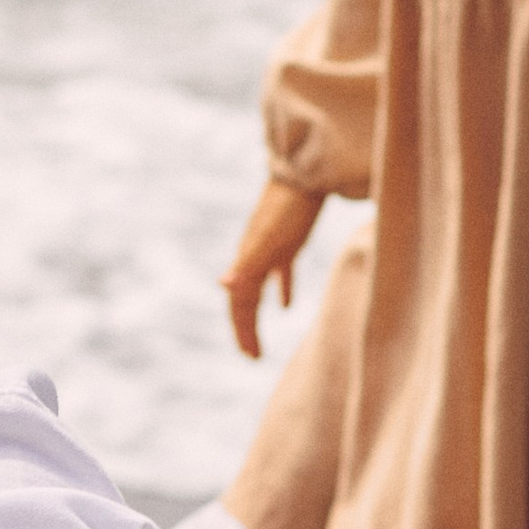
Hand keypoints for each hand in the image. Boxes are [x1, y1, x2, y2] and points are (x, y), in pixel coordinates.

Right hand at [221, 178, 323, 358]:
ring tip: (260, 337)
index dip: (243, 329)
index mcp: (248, 261)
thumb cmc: (289, 208)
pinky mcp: (287, 240)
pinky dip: (282, 290)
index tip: (250, 355)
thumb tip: (223, 285)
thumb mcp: (270, 239)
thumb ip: (248, 262)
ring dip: (258, 313)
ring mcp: (270, 248)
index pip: (239, 302)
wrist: (305, 172)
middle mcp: (254, 257)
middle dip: (246, 328)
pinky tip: (287, 305)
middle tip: (253, 356)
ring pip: (258, 289)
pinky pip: (280, 272)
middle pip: (245, 299)